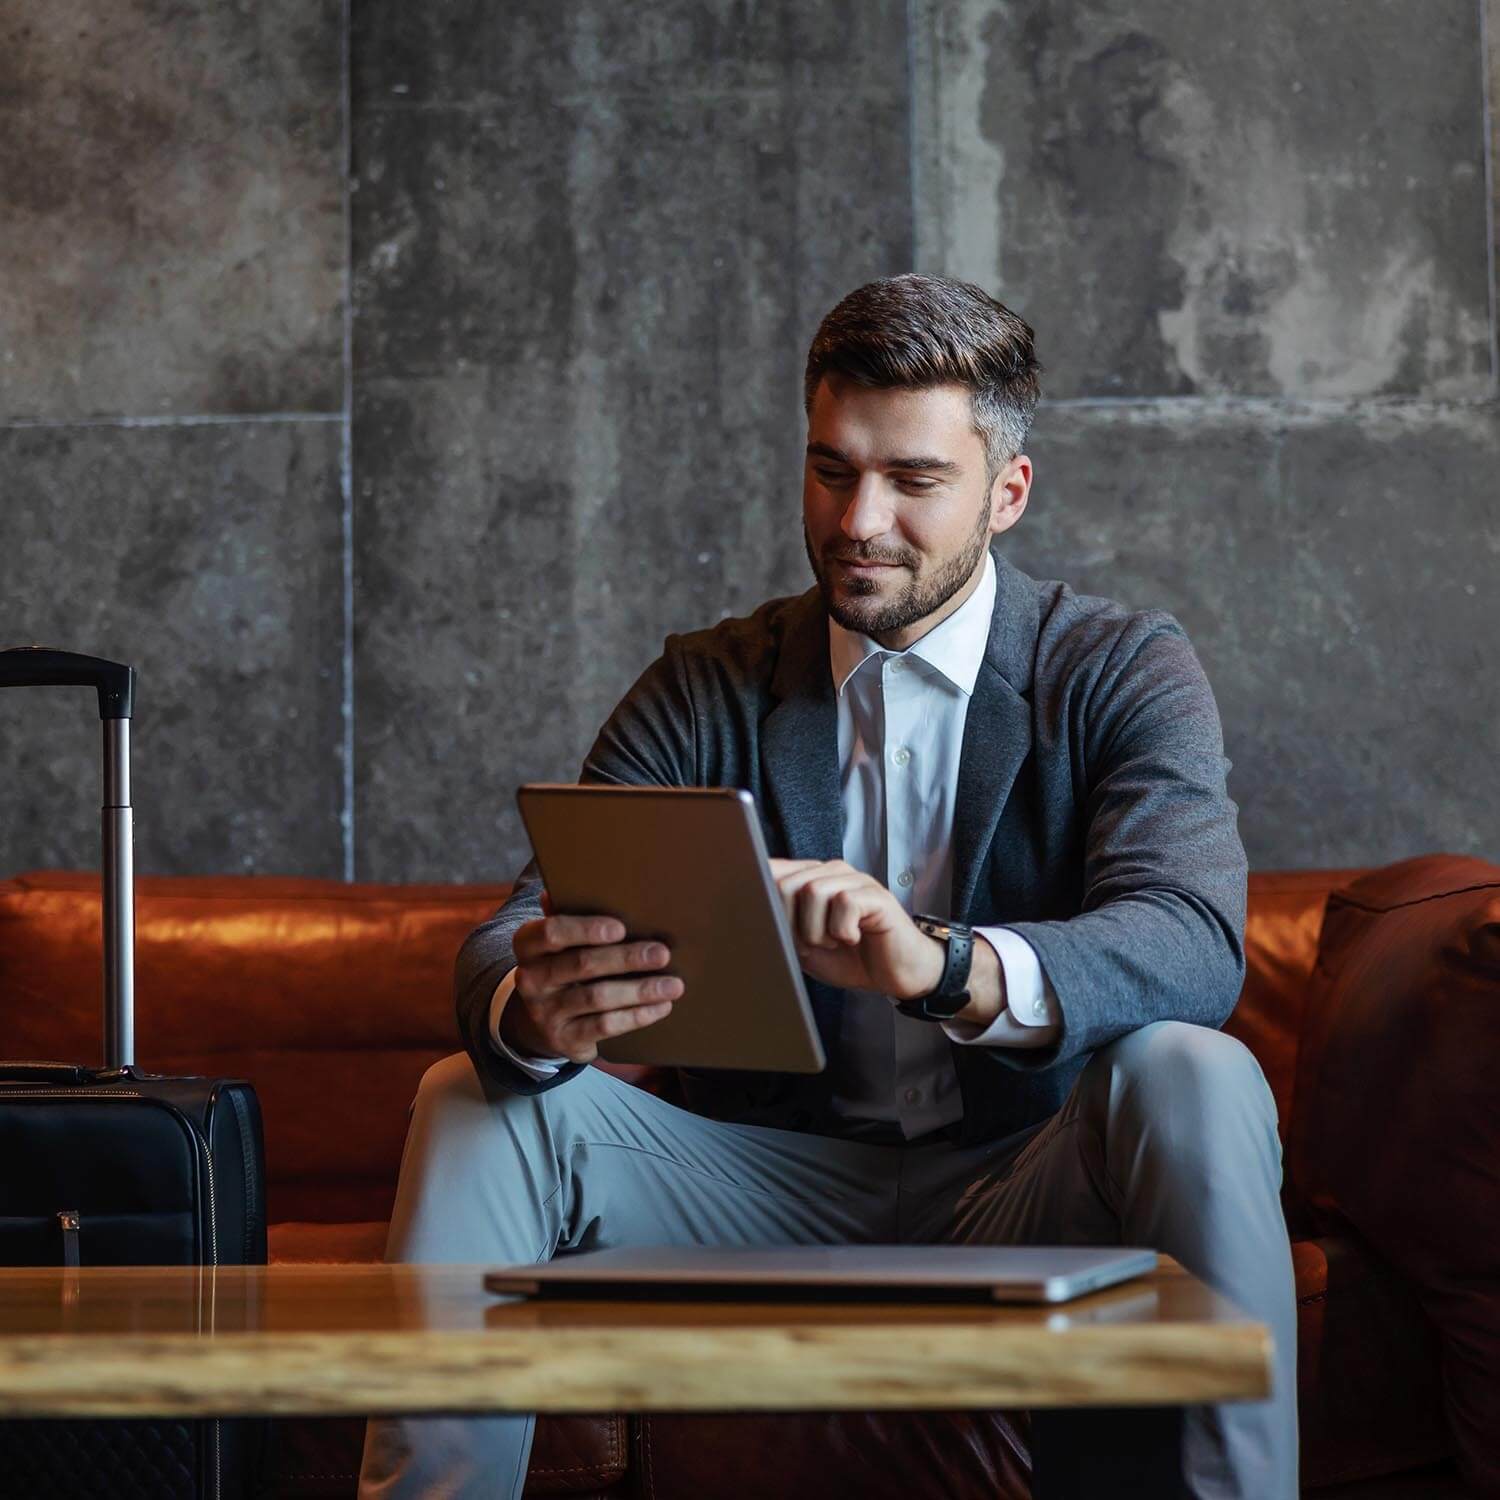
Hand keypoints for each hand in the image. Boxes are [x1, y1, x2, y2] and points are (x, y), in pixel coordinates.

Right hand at [502, 897, 681, 1064]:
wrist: (541, 1021)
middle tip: (663, 954)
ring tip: (673, 985)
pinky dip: (637, 1015)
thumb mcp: (557, 942)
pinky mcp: (565, 1039)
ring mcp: (546, 1012)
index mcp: (528, 945)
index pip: (552, 932)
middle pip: (583, 965)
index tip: (621, 928)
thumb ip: (565, 915)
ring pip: (598, 997)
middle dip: (627, 958)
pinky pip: (605, 1026)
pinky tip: (661, 1006)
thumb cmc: (562, 965)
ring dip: (640, 990)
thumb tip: (566, 887)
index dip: (586, 929)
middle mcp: (531, 979)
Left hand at [769, 859, 944, 999]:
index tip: (766, 925)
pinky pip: (843, 904)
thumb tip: (753, 913)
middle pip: (786, 884)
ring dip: (817, 931)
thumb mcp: (804, 945)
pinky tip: (854, 938)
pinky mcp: (875, 895)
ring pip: (812, 892)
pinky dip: (842, 931)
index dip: (762, 898)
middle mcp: (831, 872)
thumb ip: (781, 925)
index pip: (771, 871)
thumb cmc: (850, 958)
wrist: (894, 975)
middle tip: (813, 945)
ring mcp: (855, 880)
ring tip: (834, 942)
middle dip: (791, 925)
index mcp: (810, 879)